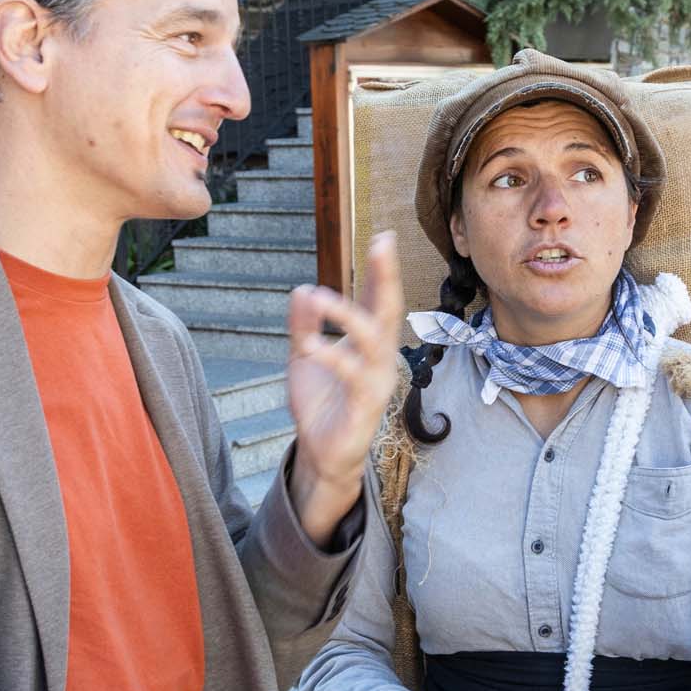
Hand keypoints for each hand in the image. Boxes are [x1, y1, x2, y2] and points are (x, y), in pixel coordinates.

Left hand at [284, 232, 403, 547]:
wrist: (321, 453)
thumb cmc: (321, 403)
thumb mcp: (304, 356)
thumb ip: (303, 325)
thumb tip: (301, 290)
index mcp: (368, 343)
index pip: (378, 300)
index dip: (381, 270)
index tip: (384, 237)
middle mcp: (380, 357)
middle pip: (389, 310)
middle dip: (386, 277)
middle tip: (383, 245)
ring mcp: (377, 380)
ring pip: (374, 341)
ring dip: (347, 316)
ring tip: (320, 299)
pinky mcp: (366, 406)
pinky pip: (352, 376)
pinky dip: (331, 357)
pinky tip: (310, 345)